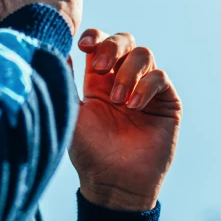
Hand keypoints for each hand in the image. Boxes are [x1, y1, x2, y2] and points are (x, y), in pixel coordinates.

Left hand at [69, 29, 180, 211]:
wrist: (115, 183)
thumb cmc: (89, 153)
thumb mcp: (71, 113)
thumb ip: (65, 81)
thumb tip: (54, 48)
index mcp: (98, 80)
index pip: (100, 42)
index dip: (95, 37)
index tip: (84, 45)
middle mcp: (122, 79)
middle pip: (124, 40)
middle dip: (112, 47)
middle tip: (100, 68)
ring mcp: (146, 89)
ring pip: (144, 54)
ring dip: (129, 72)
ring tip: (118, 100)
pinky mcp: (166, 103)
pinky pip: (160, 77)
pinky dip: (146, 86)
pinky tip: (134, 107)